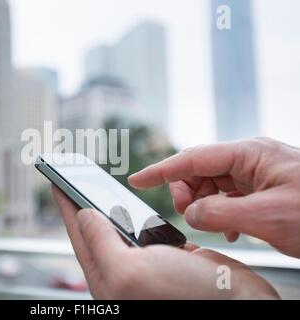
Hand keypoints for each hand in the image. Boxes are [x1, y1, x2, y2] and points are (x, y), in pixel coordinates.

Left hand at [52, 186, 278, 299]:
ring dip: (108, 207)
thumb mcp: (131, 272)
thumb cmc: (187, 298)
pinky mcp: (169, 257)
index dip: (66, 205)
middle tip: (71, 179)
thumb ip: (102, 244)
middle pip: (96, 232)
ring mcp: (146, 265)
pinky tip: (128, 205)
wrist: (241, 304)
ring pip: (120, 229)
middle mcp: (123, 273)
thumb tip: (84, 216)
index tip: (56, 180)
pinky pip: (145, 230)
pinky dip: (136, 214)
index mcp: (108, 279)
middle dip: (82, 204)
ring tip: (92, 188)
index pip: (79, 236)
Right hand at [128, 137, 299, 257]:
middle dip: (186, 191)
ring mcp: (256, 174)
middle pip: (199, 170)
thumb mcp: (266, 217)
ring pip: (211, 185)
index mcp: (249, 154)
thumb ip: (219, 213)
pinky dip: (220, 212)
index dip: (161, 170)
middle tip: (188, 215)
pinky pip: (228, 196)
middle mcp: (250, 159)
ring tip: (214, 225)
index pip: (193, 158)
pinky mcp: (261, 189)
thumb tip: (190, 213)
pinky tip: (230, 229)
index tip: (137, 178)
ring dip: (204, 205)